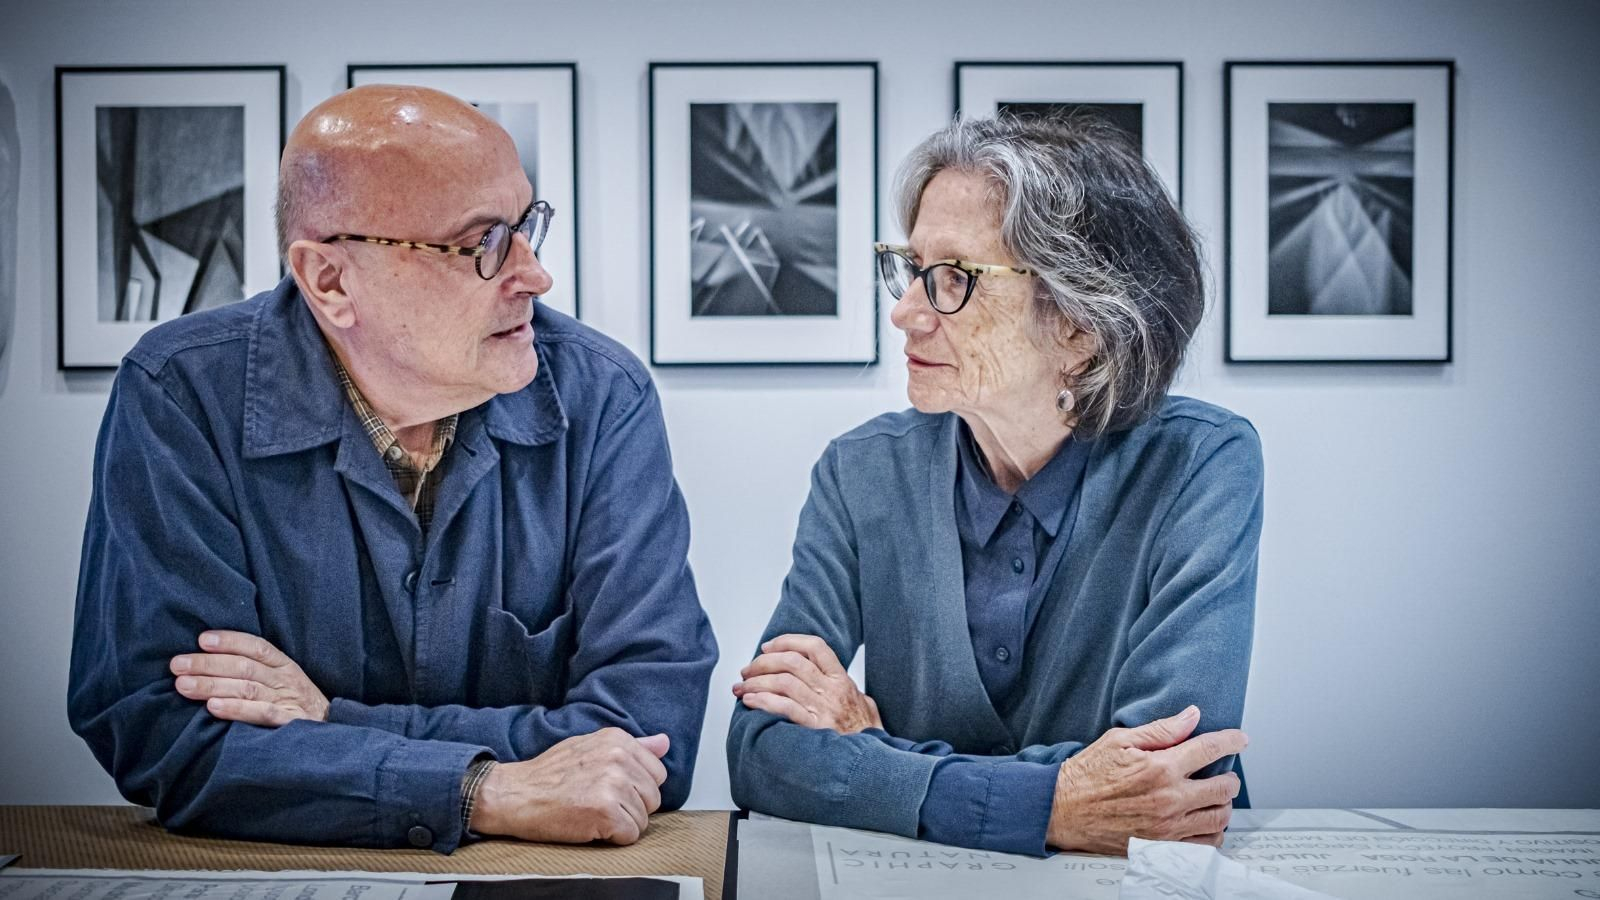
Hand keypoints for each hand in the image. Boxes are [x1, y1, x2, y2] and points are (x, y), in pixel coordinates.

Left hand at [170, 630, 329, 725]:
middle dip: (208, 664)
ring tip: (184, 685)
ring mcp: (288, 700)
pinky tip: (213, 707)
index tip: (202, 639)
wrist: (333, 733)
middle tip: (177, 665)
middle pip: (244, 666)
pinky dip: (236, 709)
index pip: (256, 647)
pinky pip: (261, 713)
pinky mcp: (289, 723)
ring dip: (212, 685)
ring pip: (247, 687)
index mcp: (285, 666)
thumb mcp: (284, 683)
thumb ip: (256, 672)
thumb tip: (211, 662)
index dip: (230, 641)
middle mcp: (286, 680)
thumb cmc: (298, 706)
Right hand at [471, 728, 669, 844]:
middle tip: (598, 803)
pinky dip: (612, 838)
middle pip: (652, 798)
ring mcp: (613, 784)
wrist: (514, 795)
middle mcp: (619, 758)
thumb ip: (633, 747)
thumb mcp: (590, 747)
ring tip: (591, 813)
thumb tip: (664, 743)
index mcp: (618, 740)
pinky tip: (590, 826)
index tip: (611, 790)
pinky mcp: (605, 811)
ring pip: (643, 819)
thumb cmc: (549, 774)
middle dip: (630, 807)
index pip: (657, 773)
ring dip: (620, 824)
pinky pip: (630, 835)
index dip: (637, 789)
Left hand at [732, 633, 882, 733]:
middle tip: (747, 671)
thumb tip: (833, 679)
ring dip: (756, 682)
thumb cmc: (866, 735)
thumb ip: (847, 689)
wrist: (873, 763)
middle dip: (763, 663)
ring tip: (741, 688)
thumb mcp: (864, 704)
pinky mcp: (815, 728)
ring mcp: (824, 709)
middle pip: (792, 662)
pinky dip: (763, 701)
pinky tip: (750, 701)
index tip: (767, 647)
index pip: (815, 647)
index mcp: (842, 680)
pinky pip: (784, 708)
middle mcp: (832, 690)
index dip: (787, 641)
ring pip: (784, 682)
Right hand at [1047, 705, 1245, 854]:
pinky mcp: (1161, 846)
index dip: (1231, 741)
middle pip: (1223, 788)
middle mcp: (1169, 798)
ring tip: (1215, 796)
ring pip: (1218, 817)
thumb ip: (1161, 730)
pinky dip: (1212, 831)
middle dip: (1230, 776)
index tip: (1240, 739)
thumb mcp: (1120, 740)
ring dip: (1223, 804)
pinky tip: (1204, 820)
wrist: (1062, 810)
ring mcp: (1167, 826)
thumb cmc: (1087, 775)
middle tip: (1224, 772)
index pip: (1210, 749)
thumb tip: (1191, 716)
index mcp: (1159, 767)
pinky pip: (1204, 844)